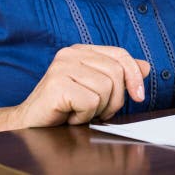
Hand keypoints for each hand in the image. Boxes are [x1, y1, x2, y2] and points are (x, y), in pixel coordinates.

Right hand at [11, 44, 150, 127]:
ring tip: (80, 111)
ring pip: (105, 88)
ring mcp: (62, 66)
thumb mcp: (96, 88)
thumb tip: (146, 67)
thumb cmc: (64, 107)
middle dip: (114, 99)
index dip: (134, 75)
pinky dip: (84, 115)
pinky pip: (90, 102)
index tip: (139, 96)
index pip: (120, 54)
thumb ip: (119, 76)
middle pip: (116, 72)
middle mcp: (71, 53)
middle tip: (96, 110)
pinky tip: (70, 115)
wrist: (29, 123)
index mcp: (82, 50)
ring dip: (97, 109)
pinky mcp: (56, 84)